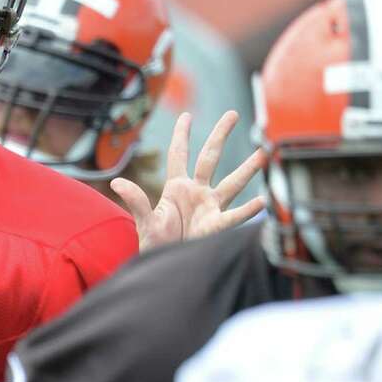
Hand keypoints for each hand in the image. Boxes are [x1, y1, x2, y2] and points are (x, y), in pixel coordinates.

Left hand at [111, 111, 265, 252]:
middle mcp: (197, 192)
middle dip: (221, 135)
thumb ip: (135, 201)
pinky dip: (248, 211)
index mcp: (176, 187)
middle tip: (233, 114)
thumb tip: (117, 182)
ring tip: (264, 153)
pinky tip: (262, 202)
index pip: (179, 155)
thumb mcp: (145, 221)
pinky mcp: (217, 226)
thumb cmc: (156, 245)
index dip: (182, 135)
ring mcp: (210, 207)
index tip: (186, 115)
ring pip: (232, 183)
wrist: (168, 268)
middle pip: (210, 157)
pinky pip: (234, 216)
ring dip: (248, 168)